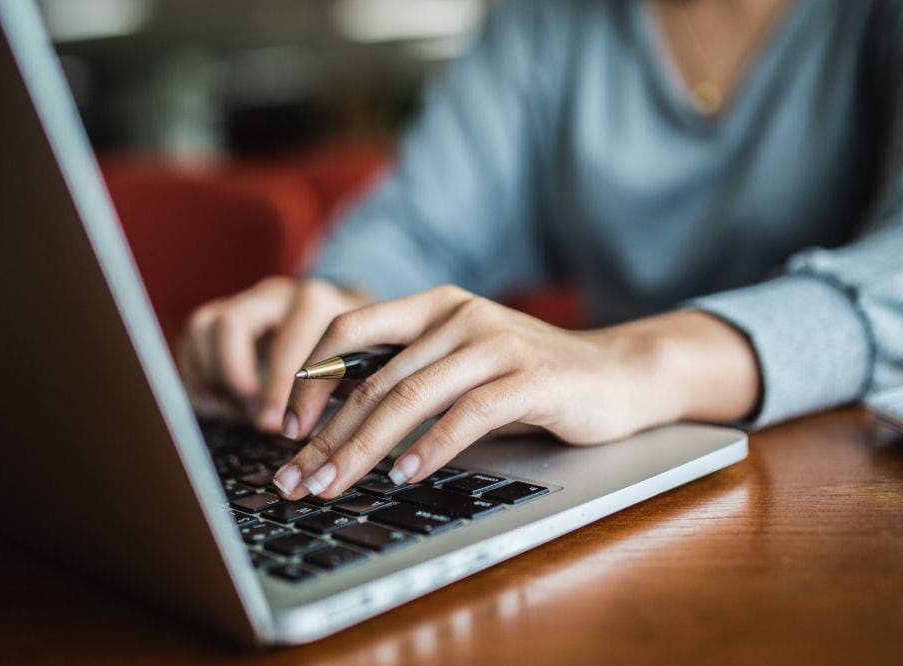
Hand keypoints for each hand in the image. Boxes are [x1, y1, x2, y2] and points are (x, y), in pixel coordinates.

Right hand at [178, 277, 369, 431]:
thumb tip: (319, 434)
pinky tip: (220, 401)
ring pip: (205, 328)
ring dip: (214, 375)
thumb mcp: (360, 365)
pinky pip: (194, 337)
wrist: (351, 320)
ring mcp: (247, 301)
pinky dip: (198, 373)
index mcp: (314, 302)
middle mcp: (276, 295)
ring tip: (237, 410)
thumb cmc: (356, 351)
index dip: (277, 388)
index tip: (277, 424)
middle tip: (253, 416)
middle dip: (236, 378)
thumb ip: (342, 388)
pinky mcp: (226, 314)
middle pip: (231, 324)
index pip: (287, 340)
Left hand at [270, 284, 760, 499]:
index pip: (348, 327)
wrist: (617, 375)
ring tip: (334, 487)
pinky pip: (466, 414)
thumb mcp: (462, 365)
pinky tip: (403, 476)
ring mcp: (494, 342)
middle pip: (374, 378)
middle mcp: (458, 314)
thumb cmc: (530, 377)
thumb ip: (410, 376)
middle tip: (296, 479)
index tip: (284, 430)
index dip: (309, 378)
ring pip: (410, 397)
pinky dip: (429, 449)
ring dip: (364, 449)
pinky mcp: (529, 376)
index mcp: (433, 305)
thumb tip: (337, 424)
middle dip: (327, 435)